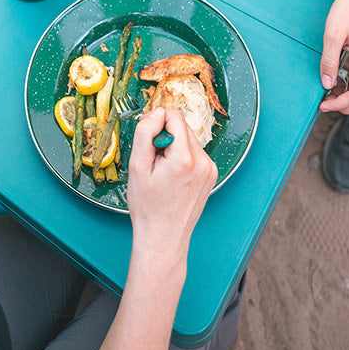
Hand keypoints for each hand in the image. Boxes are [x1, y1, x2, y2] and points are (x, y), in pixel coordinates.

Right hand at [126, 109, 216, 265]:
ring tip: (163, 172)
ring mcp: (210, 169)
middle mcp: (203, 161)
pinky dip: (182, 157)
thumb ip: (145, 133)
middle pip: (182, 126)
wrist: (163, 237)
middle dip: (165, 137)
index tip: (148, 143)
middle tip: (154, 162)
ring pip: (188, 139)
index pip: (174, 116)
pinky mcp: (211, 175)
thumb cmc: (148, 207)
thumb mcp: (137, 166)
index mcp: (185, 158)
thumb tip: (156, 112)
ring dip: (174, 147)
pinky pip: (194, 153)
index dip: (157, 123)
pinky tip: (173, 177)